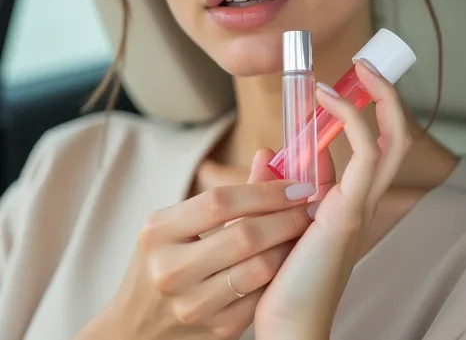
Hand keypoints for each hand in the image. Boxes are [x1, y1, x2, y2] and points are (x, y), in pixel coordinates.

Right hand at [92, 171, 313, 339]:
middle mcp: (169, 269)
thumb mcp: (180, 222)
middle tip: (310, 205)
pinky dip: (282, 273)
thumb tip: (270, 157)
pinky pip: (262, 296)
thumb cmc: (166, 257)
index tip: (296, 185)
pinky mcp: (216, 330)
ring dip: (290, 245)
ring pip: (259, 269)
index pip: (220, 202)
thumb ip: (227, 195)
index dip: (265, 191)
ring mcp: (192, 305)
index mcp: (158, 232)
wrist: (141, 323)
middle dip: (286, 217)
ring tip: (305, 229)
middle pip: (244, 236)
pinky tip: (291, 258)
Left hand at [254, 60, 411, 339]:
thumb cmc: (281, 273)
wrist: (286, 322)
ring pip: (390, 141)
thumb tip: (266, 150)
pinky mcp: (349, 211)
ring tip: (356, 70)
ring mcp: (360, 204)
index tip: (334, 83)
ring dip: (377, 99)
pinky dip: (351, 119)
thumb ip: (275, 182)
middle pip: (394, 139)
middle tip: (365, 65)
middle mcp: (361, 198)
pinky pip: (365, 154)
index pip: (370, 145)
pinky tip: (326, 101)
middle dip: (386, 97)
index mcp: (347, 197)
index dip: (360, 110)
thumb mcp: (279, 216)